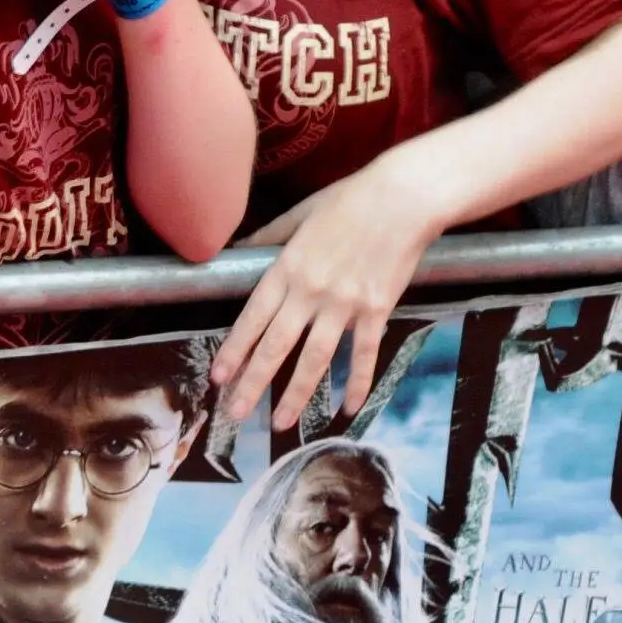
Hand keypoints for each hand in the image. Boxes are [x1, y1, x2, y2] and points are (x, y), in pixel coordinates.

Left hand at [214, 154, 442, 427]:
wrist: (403, 198)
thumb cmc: (350, 200)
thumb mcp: (300, 213)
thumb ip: (269, 238)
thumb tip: (242, 251)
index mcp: (288, 268)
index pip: (253, 318)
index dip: (234, 350)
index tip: (218, 377)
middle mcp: (311, 291)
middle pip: (276, 346)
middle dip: (253, 383)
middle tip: (235, 413)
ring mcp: (345, 304)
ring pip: (315, 358)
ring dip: (297, 394)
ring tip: (281, 423)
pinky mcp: (376, 310)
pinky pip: (364, 353)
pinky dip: (357, 382)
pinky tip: (347, 408)